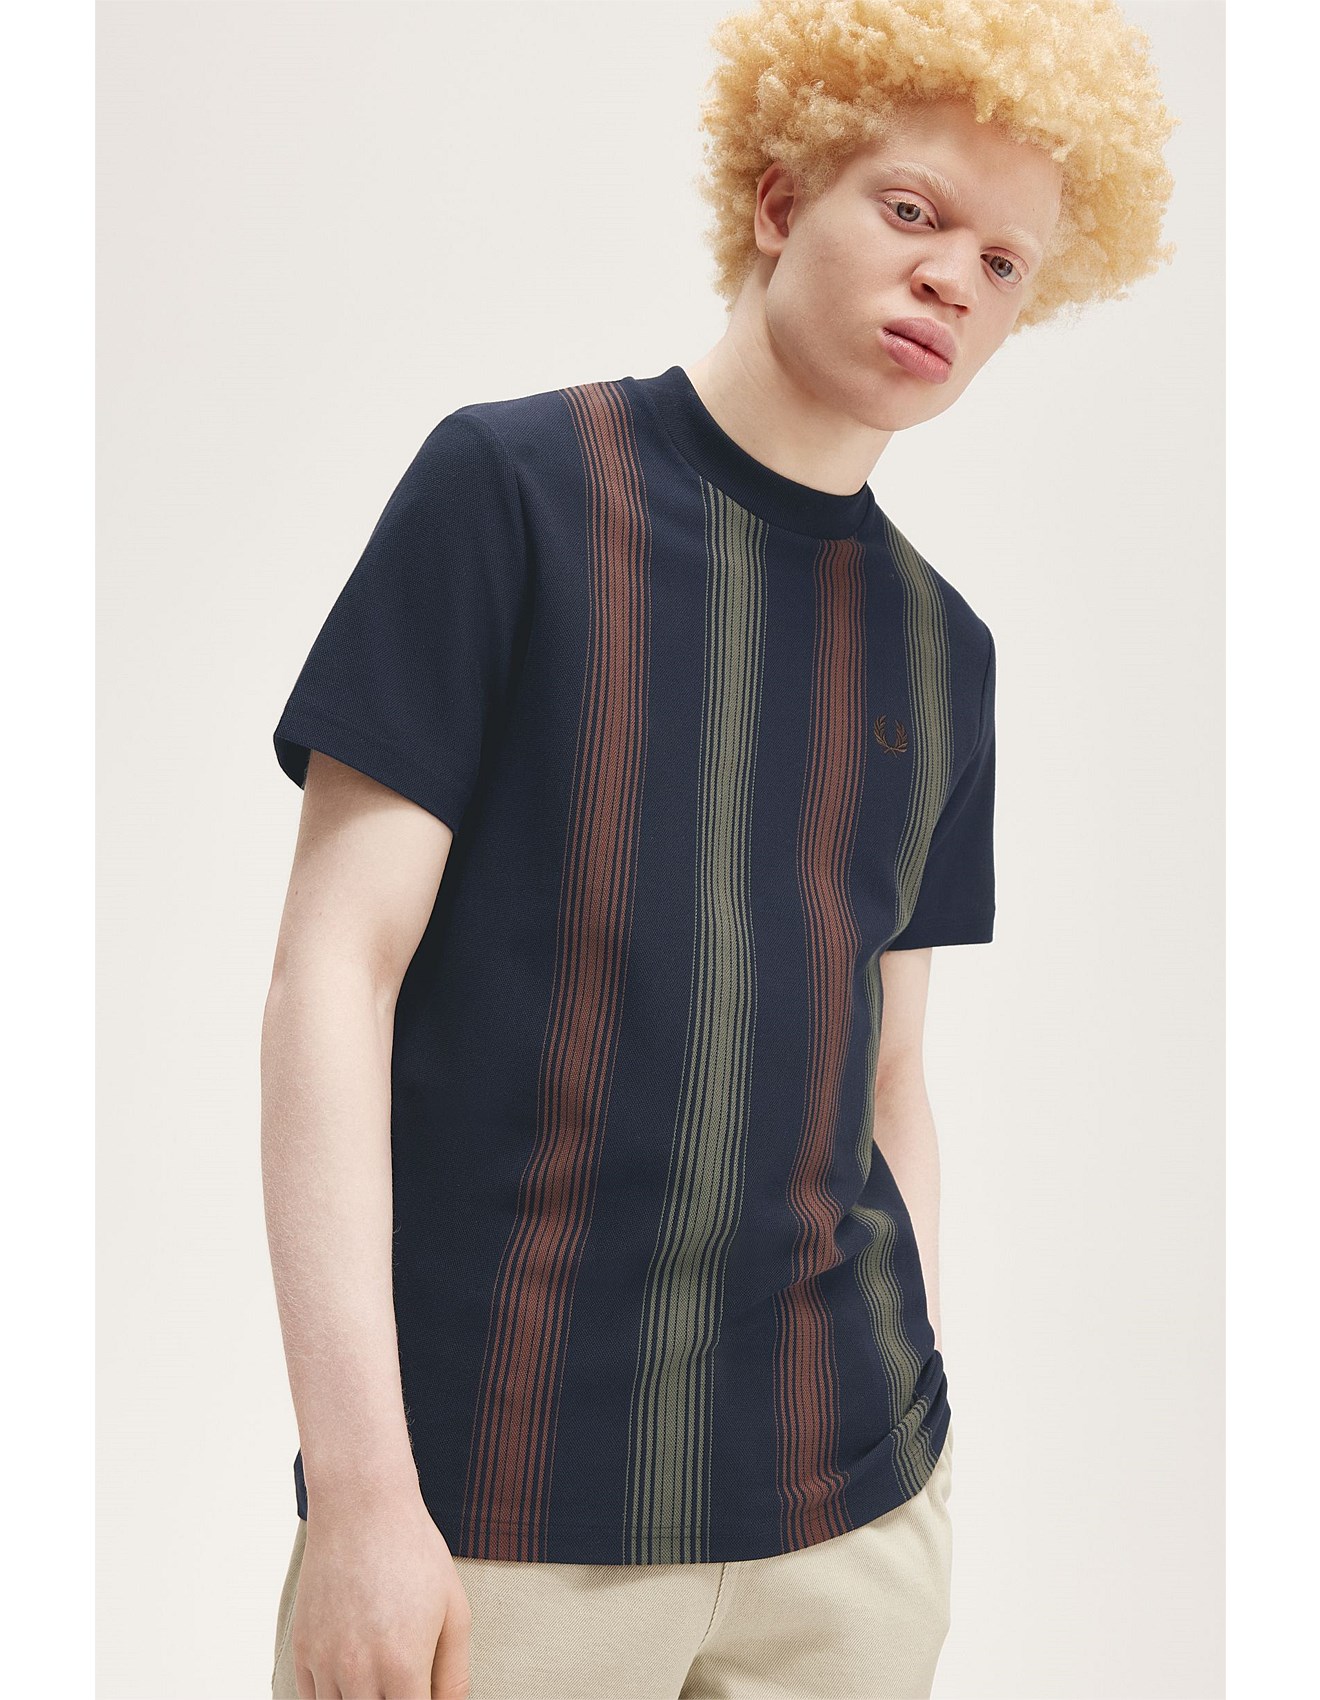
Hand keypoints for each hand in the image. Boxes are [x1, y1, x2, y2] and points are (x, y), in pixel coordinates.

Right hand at [289, 1487, 471, 1698]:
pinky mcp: (302, 1649)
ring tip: (379, 1676)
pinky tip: (352, 1681)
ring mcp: (325, 1661)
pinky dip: (332, 1698)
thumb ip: (454, 1673)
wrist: (360, 1507)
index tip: (422, 1694)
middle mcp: (359, 1670)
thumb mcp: (454, 1610)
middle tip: (403, 1682)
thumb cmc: (415, 1554)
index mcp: (403, 1664)